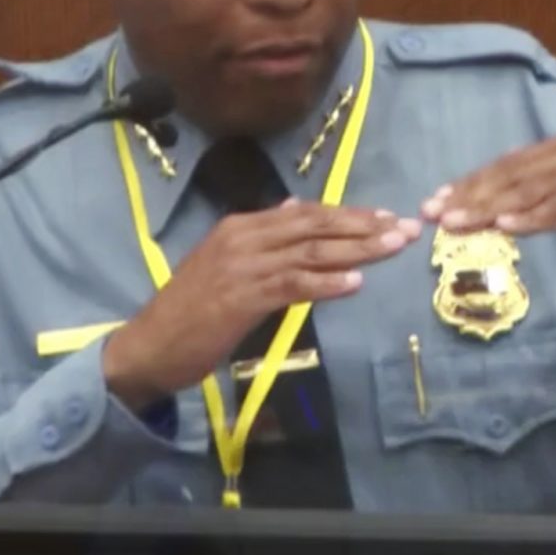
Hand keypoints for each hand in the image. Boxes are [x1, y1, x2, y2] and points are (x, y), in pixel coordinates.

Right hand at [103, 201, 421, 407]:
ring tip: (393, 248)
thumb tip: (294, 209)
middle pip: (315, 225)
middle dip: (364, 226)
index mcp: (241, 226)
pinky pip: (294, 285)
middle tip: (405, 228)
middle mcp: (243, 238)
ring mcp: (243, 266)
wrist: (150, 344)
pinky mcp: (243, 298)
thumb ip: (262, 238)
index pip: (306, 214)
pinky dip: (327, 283)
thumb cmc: (190, 311)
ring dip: (358, 250)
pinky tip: (356, 284)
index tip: (386, 217)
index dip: (349, 215)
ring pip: (311, 251)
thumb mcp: (224, 263)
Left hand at [420, 124, 555, 266]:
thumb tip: (517, 201)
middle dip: (470, 194)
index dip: (475, 181)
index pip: (515, 162)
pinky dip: (531, 219)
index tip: (442, 198)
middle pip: (513, 173)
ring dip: (488, 209)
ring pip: (529, 192)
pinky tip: (504, 228)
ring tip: (454, 223)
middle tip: (432, 212)